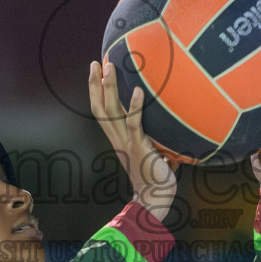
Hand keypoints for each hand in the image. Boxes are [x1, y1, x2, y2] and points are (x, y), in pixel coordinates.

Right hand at [88, 59, 176, 221]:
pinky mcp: (139, 147)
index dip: (96, 92)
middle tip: (96, 62)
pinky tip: (139, 91)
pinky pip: (135, 124)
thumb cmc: (156, 176)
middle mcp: (118, 139)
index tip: (96, 73)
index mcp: (118, 140)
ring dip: (109, 88)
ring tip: (109, 67)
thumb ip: (151, 139)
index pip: (102, 112)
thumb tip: (164, 127)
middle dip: (96, 84)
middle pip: (100, 108)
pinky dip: (136, 106)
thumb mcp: (151, 152)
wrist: (154, 199)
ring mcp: (127, 143)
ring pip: (112, 111)